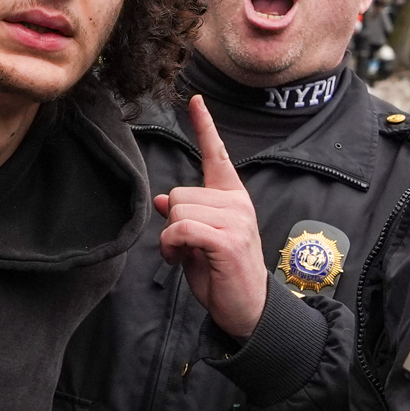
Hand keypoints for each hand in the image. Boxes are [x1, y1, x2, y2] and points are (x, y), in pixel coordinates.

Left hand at [154, 96, 269, 338]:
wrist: (247, 310)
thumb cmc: (222, 275)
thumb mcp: (197, 242)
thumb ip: (183, 217)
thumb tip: (162, 200)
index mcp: (231, 197)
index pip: (216, 155)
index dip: (204, 127)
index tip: (195, 100)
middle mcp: (236, 202)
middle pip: (179, 193)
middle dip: (172, 223)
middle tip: (185, 247)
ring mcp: (235, 219)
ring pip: (177, 210)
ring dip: (170, 239)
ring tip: (187, 255)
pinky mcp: (227, 239)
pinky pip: (181, 229)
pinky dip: (172, 246)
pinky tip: (181, 260)